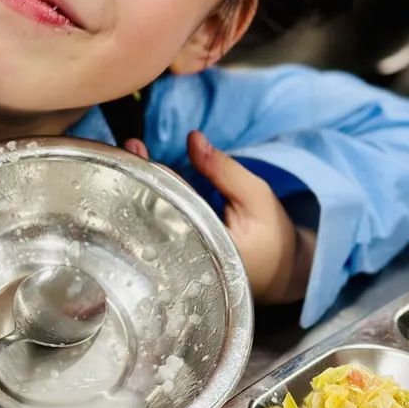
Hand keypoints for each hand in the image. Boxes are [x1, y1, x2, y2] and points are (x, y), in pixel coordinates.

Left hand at [123, 135, 313, 303]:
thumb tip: (193, 139)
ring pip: (149, 222)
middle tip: (130, 149)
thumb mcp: (256, 197)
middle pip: (152, 218)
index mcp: (212, 254)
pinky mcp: (174, 254)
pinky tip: (140, 175)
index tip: (141, 154)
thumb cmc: (271, 234)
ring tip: (130, 154)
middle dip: (139, 181)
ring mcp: (177, 261)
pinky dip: (148, 198)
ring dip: (139, 186)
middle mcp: (187, 262)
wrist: (278, 268)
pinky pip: (155, 224)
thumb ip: (224, 170)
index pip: (174, 212)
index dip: (157, 181)